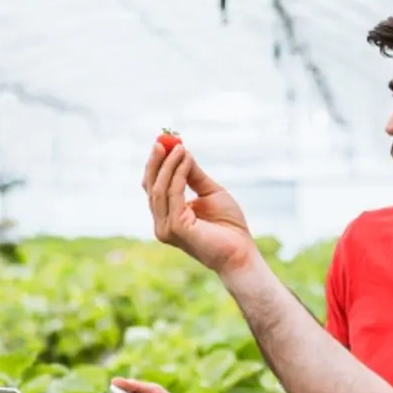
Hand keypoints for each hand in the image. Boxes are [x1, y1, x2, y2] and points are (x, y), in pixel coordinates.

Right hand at [142, 142, 257, 275]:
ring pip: (159, 189)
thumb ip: (194, 175)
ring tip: (179, 147)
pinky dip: (178, 174)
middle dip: (156, 162)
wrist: (241, 252)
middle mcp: (162, 223)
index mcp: (168, 216)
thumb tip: (182, 151)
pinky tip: (187, 160)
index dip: (157, 166)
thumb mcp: (211, 192)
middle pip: (151, 187)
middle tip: (163, 140)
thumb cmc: (229, 226)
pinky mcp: (175, 228)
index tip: (164, 143)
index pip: (154, 188)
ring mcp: (166, 228)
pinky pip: (173, 195)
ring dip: (169, 165)